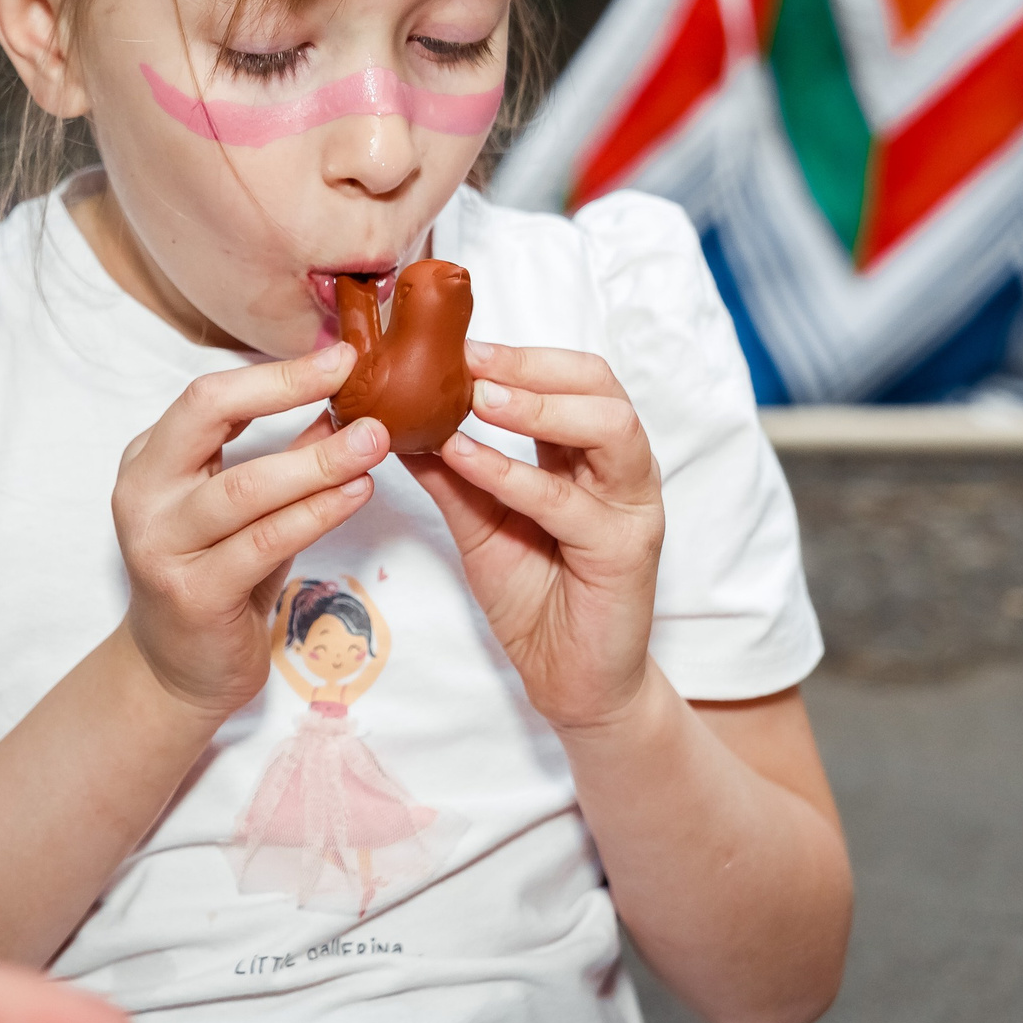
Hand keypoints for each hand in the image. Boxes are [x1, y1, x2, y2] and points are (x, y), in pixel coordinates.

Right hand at [111, 344, 386, 718]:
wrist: (176, 673)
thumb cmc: (216, 578)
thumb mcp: (243, 509)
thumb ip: (281, 456)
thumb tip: (343, 401)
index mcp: (151, 460)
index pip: (208, 395)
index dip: (276, 373)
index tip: (340, 356)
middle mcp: (144, 494)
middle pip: (209, 417)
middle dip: (288, 391)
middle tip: (356, 379)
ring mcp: (161, 546)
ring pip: (246, 487)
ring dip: (318, 461)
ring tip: (374, 442)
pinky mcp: (193, 594)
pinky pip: (265, 543)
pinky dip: (316, 514)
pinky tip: (356, 494)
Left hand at [403, 340, 664, 731]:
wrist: (568, 679)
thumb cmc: (533, 593)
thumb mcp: (478, 518)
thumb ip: (448, 469)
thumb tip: (392, 418)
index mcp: (591, 452)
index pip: (572, 377)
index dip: (517, 355)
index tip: (453, 343)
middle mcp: (621, 470)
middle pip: (599, 386)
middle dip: (530, 365)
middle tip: (465, 358)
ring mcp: (630, 508)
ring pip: (608, 428)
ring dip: (537, 405)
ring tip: (475, 397)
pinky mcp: (624, 552)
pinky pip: (569, 502)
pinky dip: (514, 472)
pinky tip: (464, 456)